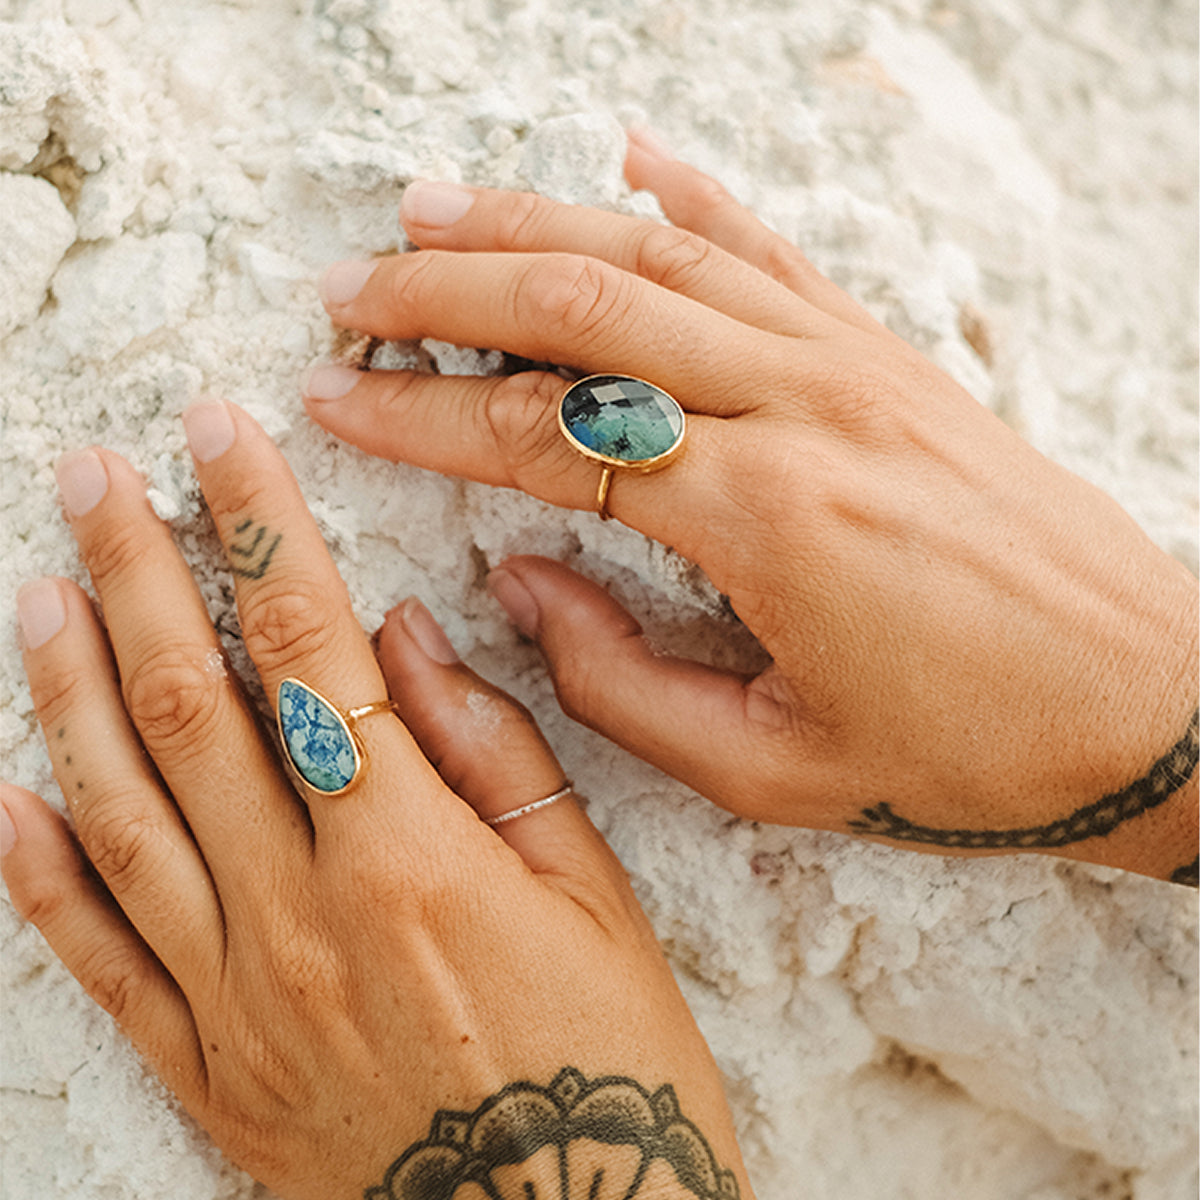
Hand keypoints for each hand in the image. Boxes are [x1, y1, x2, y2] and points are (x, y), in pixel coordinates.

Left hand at [0, 402, 752, 1199]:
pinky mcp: (208, 1066)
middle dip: (136, 572)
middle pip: (193, 706)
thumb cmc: (602, 1058)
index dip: (259, 531)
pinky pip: (98, 956)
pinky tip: (7, 787)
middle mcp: (300, 915)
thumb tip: (407, 640)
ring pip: (121, 811)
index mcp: (410, 857)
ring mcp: (236, 996)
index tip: (221, 443)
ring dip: (71, 685)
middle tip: (94, 476)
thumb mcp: (590, 889)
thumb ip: (491, 751)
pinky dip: (41, 869)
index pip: (308, 650)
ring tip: (42, 587)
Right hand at [303, 129, 1197, 883]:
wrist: (1148, 699)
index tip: (337, 398)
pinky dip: (693, 199)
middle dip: (447, 292)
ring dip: (536, 225)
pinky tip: (631, 160)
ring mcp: (852, 362)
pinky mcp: (889, 355)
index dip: (423, 416)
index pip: (545, 439)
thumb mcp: (775, 770)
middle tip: (351, 290)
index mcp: (764, 517)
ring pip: (664, 257)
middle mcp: (802, 406)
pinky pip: (774, 250)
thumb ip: (622, 684)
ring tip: (434, 211)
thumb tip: (524, 584)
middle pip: (586, 313)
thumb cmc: (970, 752)